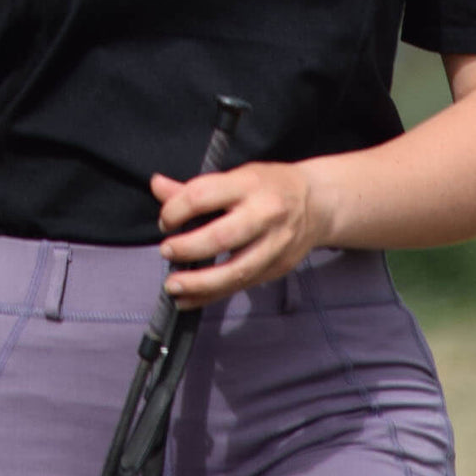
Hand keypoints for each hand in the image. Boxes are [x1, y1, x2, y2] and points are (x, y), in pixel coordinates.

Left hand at [151, 160, 330, 307]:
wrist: (318, 203)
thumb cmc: (268, 186)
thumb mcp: (235, 176)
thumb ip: (194, 187)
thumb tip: (156, 186)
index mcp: (248, 183)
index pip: (203, 196)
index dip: (176, 210)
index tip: (165, 221)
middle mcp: (264, 214)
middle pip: (222, 237)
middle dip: (189, 248)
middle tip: (166, 252)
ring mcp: (274, 244)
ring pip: (236, 270)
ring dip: (200, 283)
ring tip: (173, 286)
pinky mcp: (278, 268)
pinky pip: (241, 286)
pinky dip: (212, 296)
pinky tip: (189, 300)